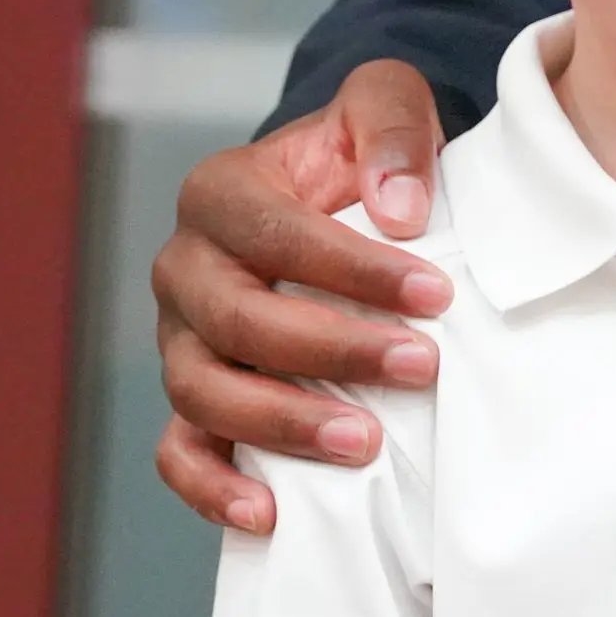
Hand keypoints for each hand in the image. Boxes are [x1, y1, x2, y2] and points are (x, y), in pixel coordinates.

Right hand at [152, 61, 453, 532]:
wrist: (340, 190)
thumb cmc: (363, 152)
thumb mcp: (386, 103)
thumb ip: (392, 129)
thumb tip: (399, 209)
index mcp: (221, 192)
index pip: (275, 235)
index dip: (354, 270)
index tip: (436, 294)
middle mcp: (186, 267)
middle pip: (238, 320)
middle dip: (332, 350)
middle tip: (420, 366)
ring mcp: (180, 337)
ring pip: (203, 391)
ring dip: (282, 423)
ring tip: (365, 441)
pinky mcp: (192, 393)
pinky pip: (179, 449)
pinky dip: (212, 487)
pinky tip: (269, 513)